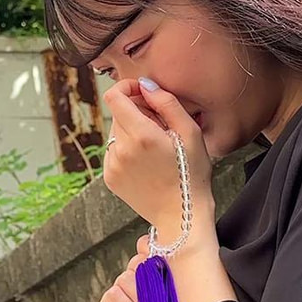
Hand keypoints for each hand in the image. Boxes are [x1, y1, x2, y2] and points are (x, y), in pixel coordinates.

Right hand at [96, 234, 174, 301]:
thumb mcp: (178, 294)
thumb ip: (168, 269)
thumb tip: (154, 246)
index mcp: (153, 271)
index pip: (147, 247)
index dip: (154, 252)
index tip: (165, 265)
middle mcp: (135, 278)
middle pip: (138, 261)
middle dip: (152, 279)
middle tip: (162, 299)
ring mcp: (120, 292)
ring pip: (126, 277)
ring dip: (141, 297)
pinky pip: (114, 293)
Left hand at [103, 78, 214, 241]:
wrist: (181, 216)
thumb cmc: (192, 174)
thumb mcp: (191, 133)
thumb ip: (167, 103)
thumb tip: (145, 85)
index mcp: (141, 136)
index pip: (114, 97)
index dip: (126, 88)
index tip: (142, 93)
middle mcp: (121, 150)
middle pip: (117, 113)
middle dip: (136, 112)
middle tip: (161, 126)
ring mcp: (112, 166)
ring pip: (115, 132)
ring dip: (131, 131)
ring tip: (156, 147)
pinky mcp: (110, 178)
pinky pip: (113, 151)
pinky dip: (127, 149)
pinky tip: (147, 161)